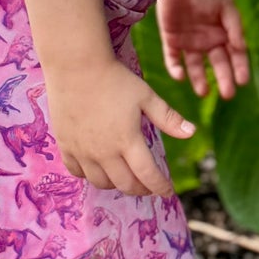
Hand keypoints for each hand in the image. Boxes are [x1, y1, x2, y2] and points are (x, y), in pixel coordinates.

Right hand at [45, 59, 194, 196]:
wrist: (76, 67)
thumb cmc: (115, 79)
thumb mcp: (146, 96)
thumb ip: (168, 118)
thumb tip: (192, 133)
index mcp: (128, 140)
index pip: (148, 175)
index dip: (161, 187)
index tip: (168, 191)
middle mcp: (105, 151)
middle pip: (126, 184)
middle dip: (141, 189)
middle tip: (148, 186)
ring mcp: (83, 151)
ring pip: (101, 182)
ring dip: (116, 184)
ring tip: (125, 177)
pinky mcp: (66, 145)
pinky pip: (77, 172)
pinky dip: (90, 175)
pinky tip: (98, 168)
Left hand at [156, 0, 249, 98]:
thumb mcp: (226, 5)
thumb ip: (234, 26)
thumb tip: (241, 47)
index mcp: (225, 35)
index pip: (236, 57)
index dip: (240, 69)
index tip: (243, 81)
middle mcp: (209, 43)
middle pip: (218, 65)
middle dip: (223, 80)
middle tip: (227, 94)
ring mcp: (189, 43)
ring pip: (195, 67)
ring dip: (199, 80)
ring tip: (203, 91)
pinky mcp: (171, 40)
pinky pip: (173, 59)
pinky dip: (175, 69)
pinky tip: (180, 76)